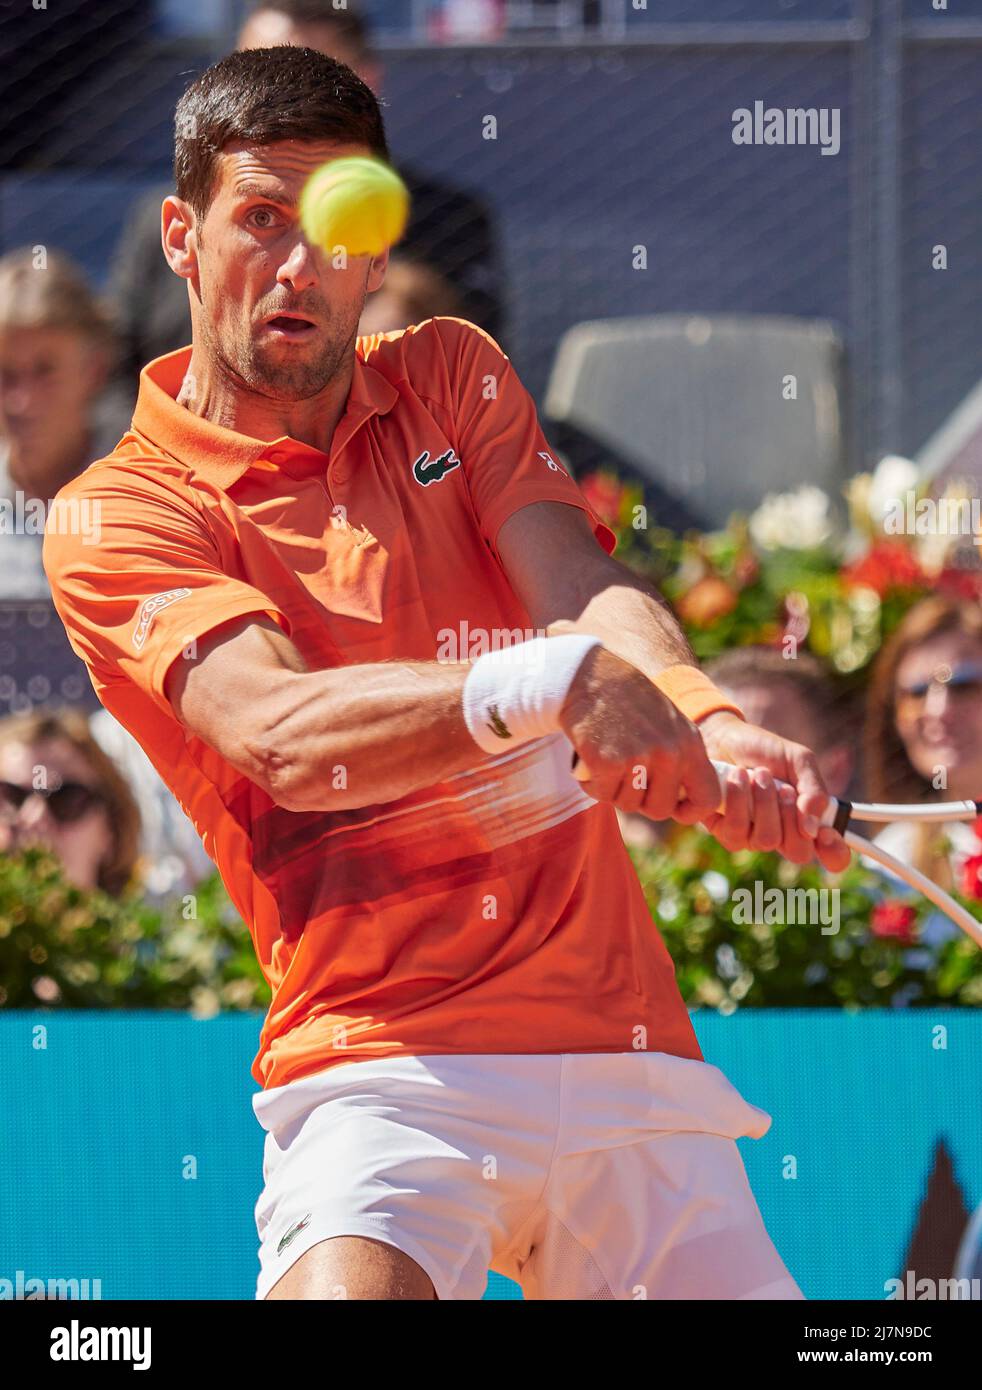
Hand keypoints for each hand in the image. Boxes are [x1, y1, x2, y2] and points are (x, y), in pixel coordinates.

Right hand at [559, 644, 720, 822]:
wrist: (590, 675)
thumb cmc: (628, 701)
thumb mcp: (670, 724)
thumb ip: (680, 758)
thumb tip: (684, 800)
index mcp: (690, 744)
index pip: (707, 798)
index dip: (689, 811)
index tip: (672, 807)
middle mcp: (669, 753)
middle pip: (660, 809)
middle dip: (640, 800)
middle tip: (625, 777)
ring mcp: (639, 757)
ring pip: (627, 803)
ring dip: (613, 789)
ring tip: (606, 761)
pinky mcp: (607, 761)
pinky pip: (601, 794)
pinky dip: (592, 783)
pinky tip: (589, 760)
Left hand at [696, 711, 850, 871]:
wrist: (724, 737)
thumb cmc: (765, 751)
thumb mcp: (799, 761)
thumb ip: (814, 791)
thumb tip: (812, 829)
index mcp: (809, 821)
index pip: (833, 856)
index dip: (835, 852)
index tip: (826, 833)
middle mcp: (784, 835)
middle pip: (799, 853)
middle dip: (792, 816)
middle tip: (784, 788)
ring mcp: (754, 837)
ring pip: (767, 841)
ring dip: (765, 803)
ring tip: (759, 773)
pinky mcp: (726, 833)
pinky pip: (737, 832)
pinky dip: (739, 800)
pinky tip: (737, 777)